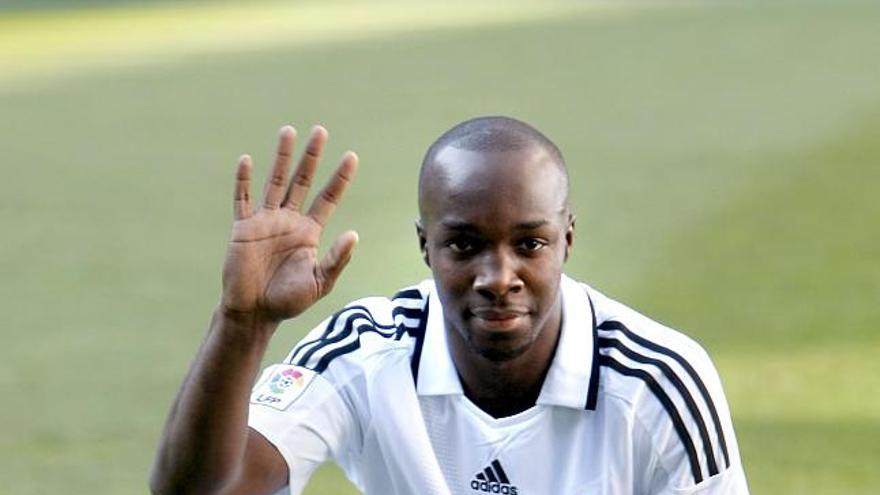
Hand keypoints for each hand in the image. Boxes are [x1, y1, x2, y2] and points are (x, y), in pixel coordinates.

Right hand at [220, 125, 358, 323]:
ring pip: (274, 182)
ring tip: (288, 131)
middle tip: (320, 130)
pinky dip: (244, 181)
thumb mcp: (319, 283)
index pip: (328, 198)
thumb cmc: (288, 302)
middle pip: (302, 181)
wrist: (254, 313)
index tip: (352, 156)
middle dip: (312, 157)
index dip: (339, 178)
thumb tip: (354, 234)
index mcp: (309, 232)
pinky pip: (242, 200)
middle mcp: (289, 221)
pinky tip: (247, 160)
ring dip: (281, 157)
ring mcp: (265, 222)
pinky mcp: (243, 228)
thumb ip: (336, 259)